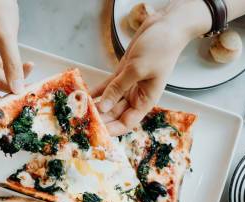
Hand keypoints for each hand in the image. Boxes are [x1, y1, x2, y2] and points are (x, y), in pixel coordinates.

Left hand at [93, 0, 210, 135]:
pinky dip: (95, 90)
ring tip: (79, 109)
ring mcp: (128, 85)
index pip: (126, 123)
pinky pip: (106, 86)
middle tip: (82, 120)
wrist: (166, 27)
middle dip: (100, 118)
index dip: (112, 130)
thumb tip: (102, 106)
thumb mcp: (137, 69)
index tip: (96, 132)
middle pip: (114, 114)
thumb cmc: (160, 49)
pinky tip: (83, 94)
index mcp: (145, 101)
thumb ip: (118, 88)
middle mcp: (136, 96)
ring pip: (108, 101)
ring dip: (95, 105)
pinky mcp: (122, 73)